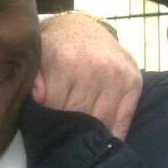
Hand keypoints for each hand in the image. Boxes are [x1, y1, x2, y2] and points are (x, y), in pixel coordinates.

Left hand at [35, 11, 141, 138]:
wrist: (82, 28)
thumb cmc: (56, 49)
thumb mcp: (38, 57)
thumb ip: (34, 79)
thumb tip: (39, 97)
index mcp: (66, 62)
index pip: (55, 108)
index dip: (50, 120)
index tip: (48, 123)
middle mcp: (94, 69)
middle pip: (79, 116)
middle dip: (70, 127)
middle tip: (65, 131)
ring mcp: (117, 76)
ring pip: (101, 122)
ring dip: (91, 132)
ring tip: (82, 134)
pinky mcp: (134, 82)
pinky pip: (123, 120)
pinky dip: (114, 134)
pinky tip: (104, 139)